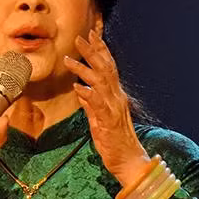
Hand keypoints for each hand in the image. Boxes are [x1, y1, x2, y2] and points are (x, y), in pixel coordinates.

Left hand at [64, 29, 151, 187]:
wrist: (129, 163)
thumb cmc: (114, 144)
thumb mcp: (99, 121)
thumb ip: (91, 105)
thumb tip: (81, 90)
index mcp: (115, 97)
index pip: (108, 68)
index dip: (100, 50)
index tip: (91, 35)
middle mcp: (117, 99)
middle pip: (105, 69)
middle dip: (92, 52)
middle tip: (79, 37)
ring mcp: (114, 110)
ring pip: (100, 83)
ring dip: (85, 69)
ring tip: (69, 59)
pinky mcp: (110, 123)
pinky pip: (99, 106)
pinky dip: (89, 95)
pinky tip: (78, 87)